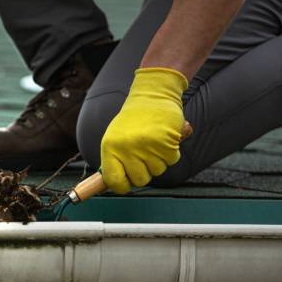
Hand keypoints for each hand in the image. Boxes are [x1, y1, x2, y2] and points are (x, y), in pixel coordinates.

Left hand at [100, 67, 187, 192]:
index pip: (114, 181)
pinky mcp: (165, 143)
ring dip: (158, 160)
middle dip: (144, 171)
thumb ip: (114, 161)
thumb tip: (110, 185)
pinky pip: (171, 161)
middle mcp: (126, 148)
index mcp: (110, 147)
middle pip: (139, 180)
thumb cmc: (133, 121)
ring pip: (157, 171)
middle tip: (143, 154)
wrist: (152, 96)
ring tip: (153, 142)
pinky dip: (171, 152)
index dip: (122, 185)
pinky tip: (164, 138)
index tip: (126, 183)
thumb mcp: (115, 139)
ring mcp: (146, 146)